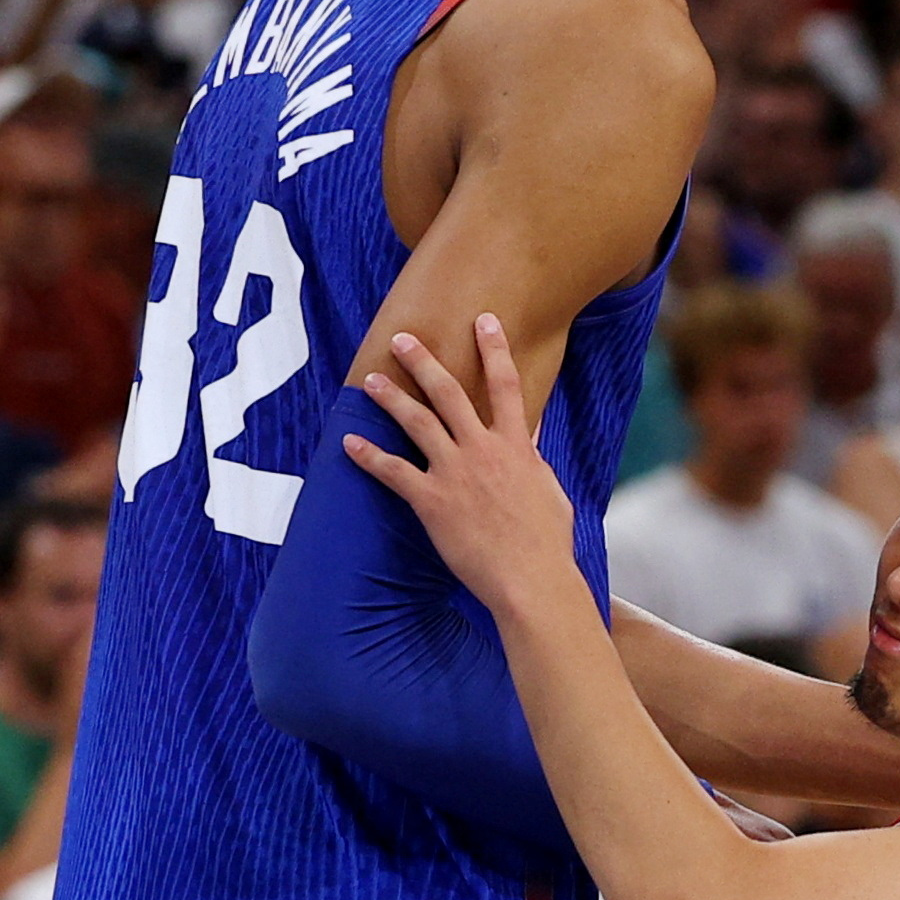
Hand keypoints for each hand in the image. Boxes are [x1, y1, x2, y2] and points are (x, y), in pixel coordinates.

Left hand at [345, 319, 578, 616]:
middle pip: (449, 393)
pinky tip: (349, 443)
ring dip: (391, 399)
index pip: (506, 385)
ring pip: (417, 423)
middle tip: (402, 338)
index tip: (483, 320)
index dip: (494, 349)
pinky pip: (393, 473)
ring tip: (370, 381)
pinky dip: (369, 456)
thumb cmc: (547, 543)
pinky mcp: (432, 501)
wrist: (531, 578)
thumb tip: (528, 441)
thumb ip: (534, 462)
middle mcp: (483, 450)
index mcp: (516, 446)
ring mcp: (455, 473)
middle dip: (424, 361)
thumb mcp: (550, 493)